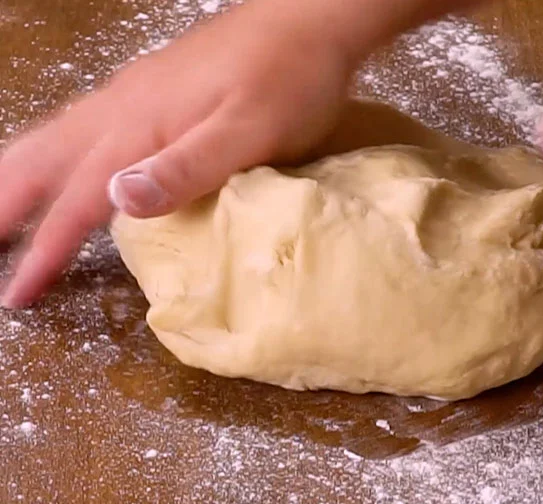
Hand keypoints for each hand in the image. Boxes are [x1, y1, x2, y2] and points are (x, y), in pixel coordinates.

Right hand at [0, 0, 352, 307]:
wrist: (309, 20)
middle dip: (6, 205)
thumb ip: (187, 166)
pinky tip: (65, 160)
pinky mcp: (151, 86)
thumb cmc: (288, 80)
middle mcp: (122, 107)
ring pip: (56, 136)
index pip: (78, 199)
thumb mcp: (249, 132)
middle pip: (43, 159)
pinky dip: (53, 151)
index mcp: (139, 127)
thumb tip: (115, 200)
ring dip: (20, 176)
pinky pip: (80, 123)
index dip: (46, 250)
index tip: (17, 294)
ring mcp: (133, 92)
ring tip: (3, 211)